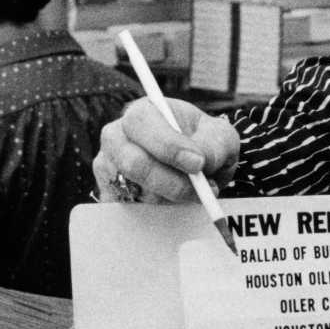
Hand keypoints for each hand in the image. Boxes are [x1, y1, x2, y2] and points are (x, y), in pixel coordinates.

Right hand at [94, 97, 238, 203]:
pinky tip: (177, 206)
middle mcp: (117, 138)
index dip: (168, 145)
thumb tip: (202, 161)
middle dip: (171, 182)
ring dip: (171, 200)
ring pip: (135, 192)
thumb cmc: (205, 144)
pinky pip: (131, 213)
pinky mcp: (110, 196)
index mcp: (142, 113)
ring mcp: (109, 169)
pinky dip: (158, 215)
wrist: (197, 168)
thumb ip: (215, 144)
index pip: (141, 123)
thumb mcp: (220, 137)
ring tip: (194, 194)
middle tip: (202, 190)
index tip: (197, 164)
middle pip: (133, 163)